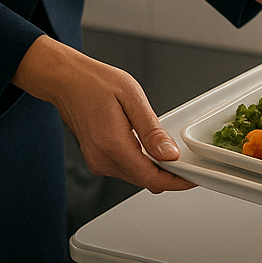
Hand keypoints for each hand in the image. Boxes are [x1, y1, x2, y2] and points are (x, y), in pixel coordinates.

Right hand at [13, 35, 194, 193]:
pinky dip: (143, 163)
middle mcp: (102, 159)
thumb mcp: (132, 98)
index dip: (176, 181)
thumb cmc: (95, 83)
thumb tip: (170, 155)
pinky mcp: (97, 159)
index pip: (151, 178)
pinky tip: (151, 148)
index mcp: (113, 145)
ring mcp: (98, 161)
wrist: (67, 81)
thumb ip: (151, 131)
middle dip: (170, 176)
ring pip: (137, 177)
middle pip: (145, 181)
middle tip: (190, 162)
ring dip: (156, 170)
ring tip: (173, 153)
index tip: (194, 177)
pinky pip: (126, 169)